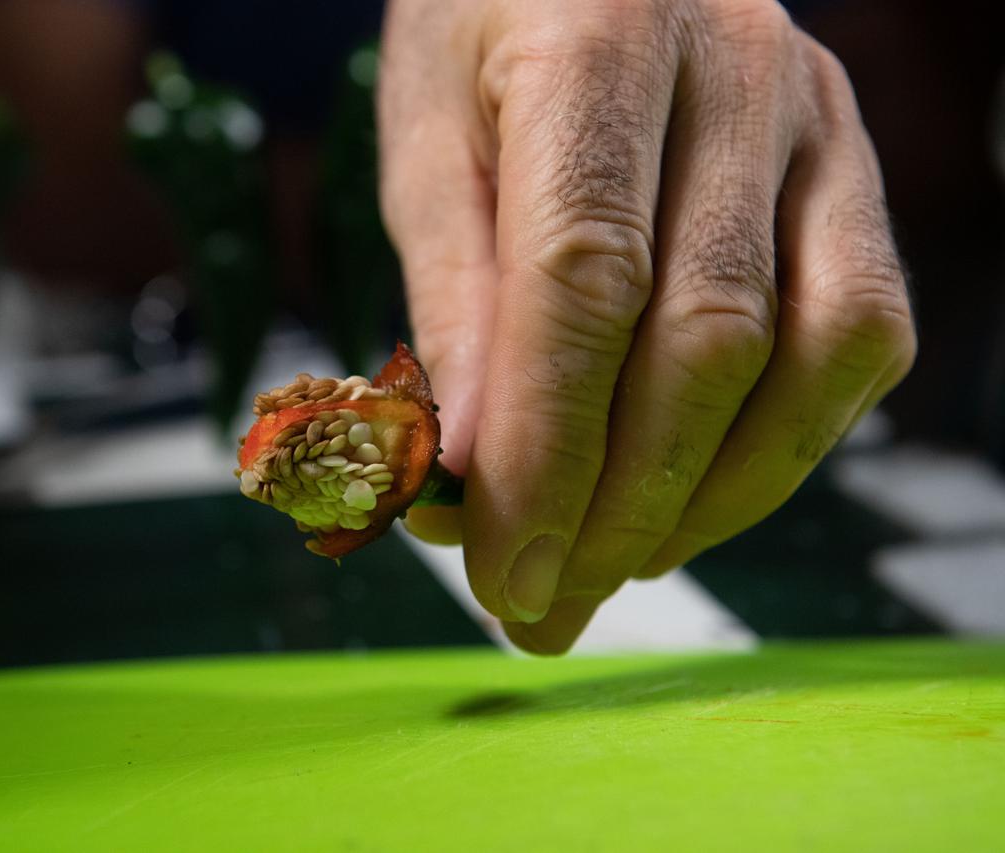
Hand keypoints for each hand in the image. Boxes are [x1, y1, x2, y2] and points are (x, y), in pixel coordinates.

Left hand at [378, 0, 915, 652]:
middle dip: (620, 503)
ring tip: (617, 567)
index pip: (585, 280)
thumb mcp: (424, 143)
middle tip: (545, 604)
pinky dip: (788, 439)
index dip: (549, 448)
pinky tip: (705, 490)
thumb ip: (450, 296)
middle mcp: (734, 71)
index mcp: (595, 42)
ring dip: (711, 494)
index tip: (504, 568)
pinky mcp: (855, 165)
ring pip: (806, 349)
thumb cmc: (480, 33)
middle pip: (704, 336)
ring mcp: (817, 118)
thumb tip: (472, 470)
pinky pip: (861, 327)